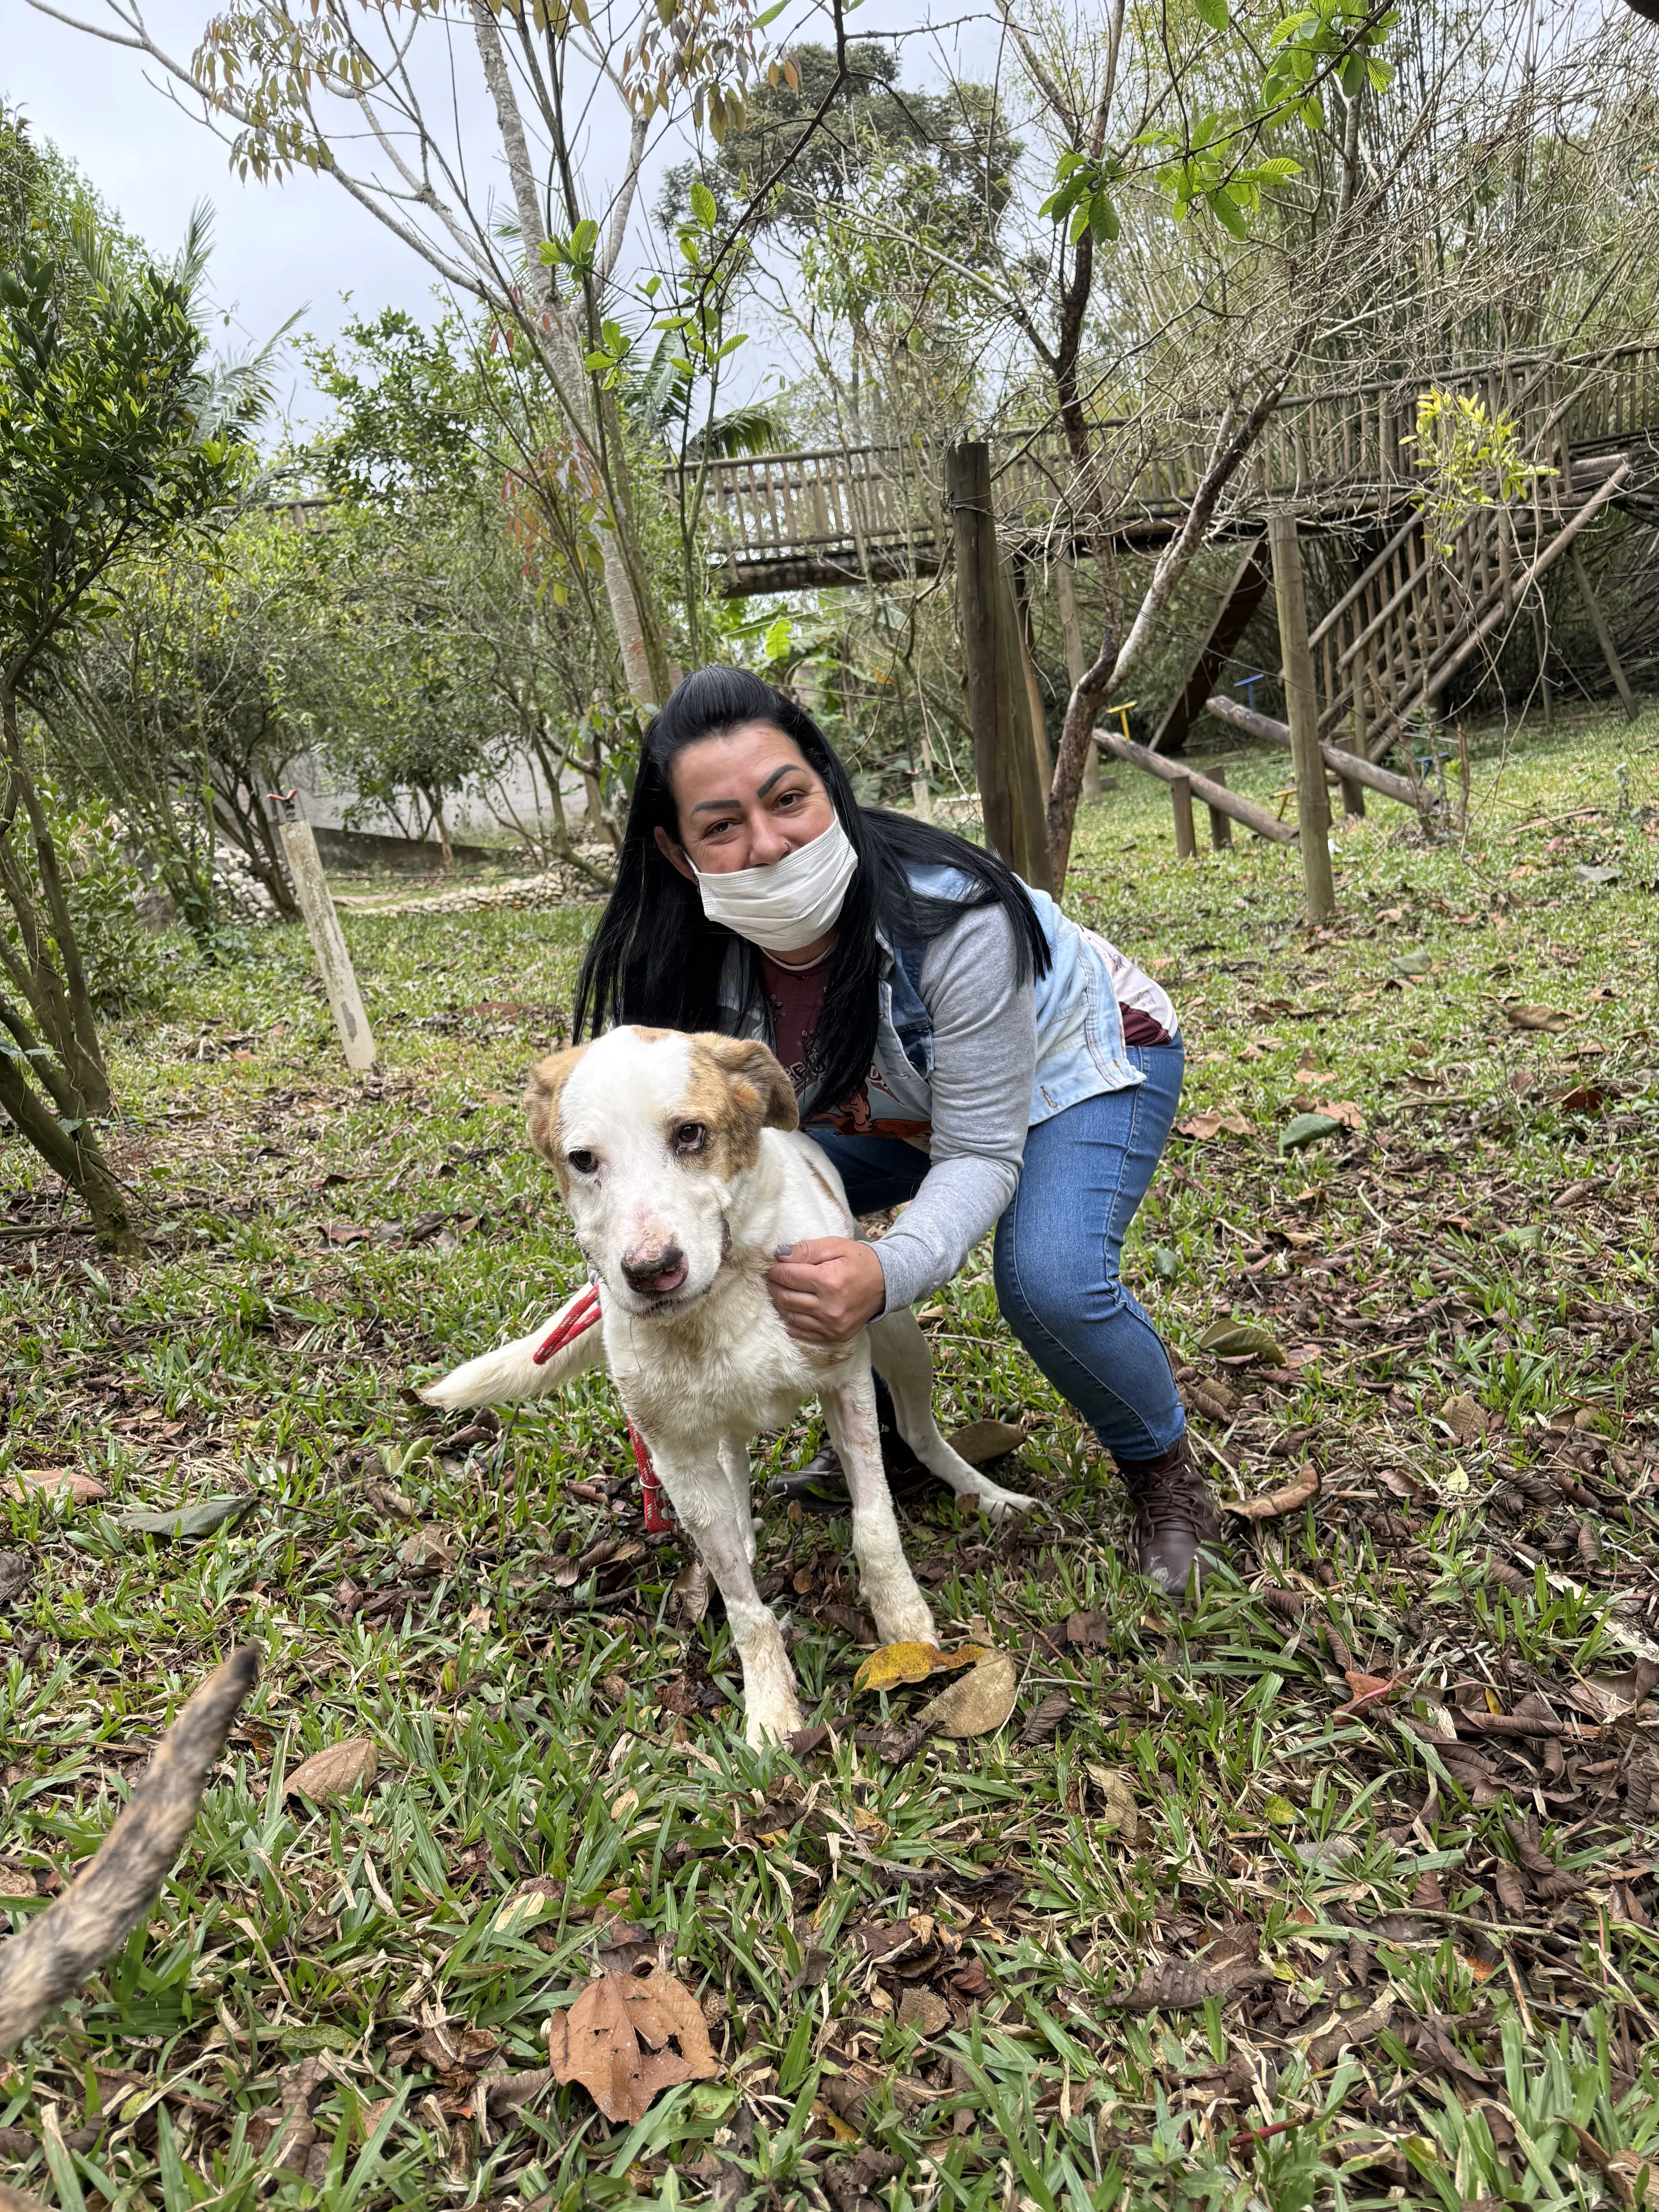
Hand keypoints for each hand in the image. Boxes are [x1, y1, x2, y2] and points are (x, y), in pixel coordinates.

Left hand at [767, 1236, 885, 1344]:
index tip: (772, 1265)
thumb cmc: (860, 1261)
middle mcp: (829, 1307)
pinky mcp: (835, 1335)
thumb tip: (779, 1255)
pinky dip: (790, 1322)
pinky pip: (803, 1332)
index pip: (788, 1276)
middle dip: (774, 1285)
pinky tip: (788, 1311)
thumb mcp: (835, 1246)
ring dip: (779, 1303)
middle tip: (772, 1278)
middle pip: (786, 1297)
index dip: (775, 1270)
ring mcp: (832, 1325)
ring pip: (791, 1315)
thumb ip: (806, 1250)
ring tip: (778, 1291)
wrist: (887, 1283)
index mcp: (829, 1281)